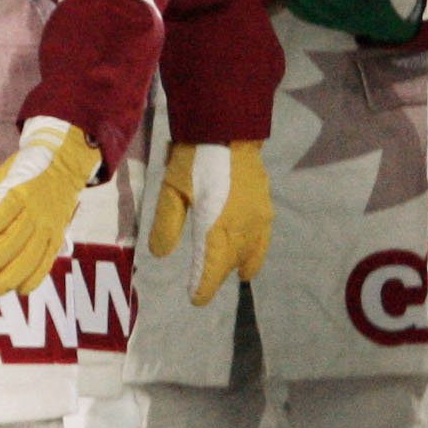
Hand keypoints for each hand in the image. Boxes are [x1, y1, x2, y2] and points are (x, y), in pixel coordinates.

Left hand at [0, 117, 100, 295]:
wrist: (65, 164)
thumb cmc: (26, 169)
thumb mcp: (2, 176)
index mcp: (20, 192)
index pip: (2, 215)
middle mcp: (37, 211)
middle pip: (15, 240)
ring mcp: (50, 225)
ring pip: (32, 256)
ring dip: (12, 275)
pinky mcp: (59, 235)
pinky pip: (48, 260)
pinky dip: (35, 277)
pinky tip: (21, 289)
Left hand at [148, 140, 271, 305]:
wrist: (229, 128)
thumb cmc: (195, 159)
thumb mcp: (171, 190)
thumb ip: (166, 225)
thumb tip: (161, 254)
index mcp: (217, 229)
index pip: (211, 269)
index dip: (203, 287)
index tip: (195, 299)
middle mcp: (242, 229)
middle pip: (231, 263)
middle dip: (219, 276)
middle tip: (206, 286)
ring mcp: (258, 219)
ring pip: (251, 253)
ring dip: (240, 265)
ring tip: (236, 275)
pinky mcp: (265, 206)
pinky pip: (263, 239)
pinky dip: (256, 251)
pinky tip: (253, 251)